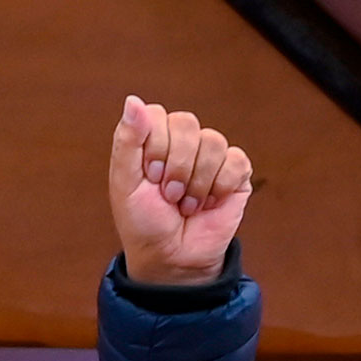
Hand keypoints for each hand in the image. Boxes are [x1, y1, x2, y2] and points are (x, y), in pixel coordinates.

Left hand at [108, 97, 255, 287]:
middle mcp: (183, 142)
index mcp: (153, 139)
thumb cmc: (144, 224)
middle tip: (168, 193)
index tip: (149, 176)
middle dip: (175, 166)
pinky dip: (219, 187)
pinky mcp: (236, 173)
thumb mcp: (124, 183)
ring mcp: (211, 156)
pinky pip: (235, 161)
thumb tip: (133, 101)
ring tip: (186, 204)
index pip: (157, 115)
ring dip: (196, 182)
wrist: (171, 259)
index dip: (154, 146)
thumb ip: (127, 140)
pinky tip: (209, 204)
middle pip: (187, 123)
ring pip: (212, 142)